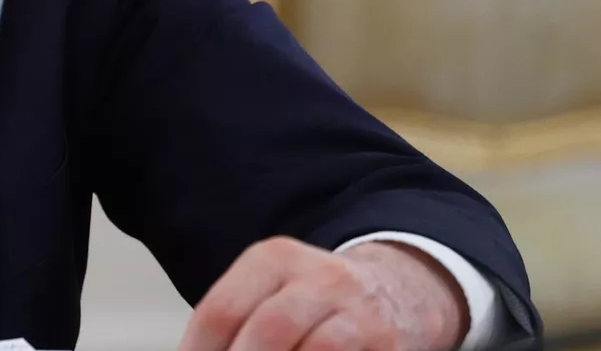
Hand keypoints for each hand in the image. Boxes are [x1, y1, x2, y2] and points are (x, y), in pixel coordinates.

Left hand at [176, 238, 468, 350]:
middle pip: (265, 332)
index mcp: (275, 258)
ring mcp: (358, 311)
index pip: (220, 310)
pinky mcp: (387, 343)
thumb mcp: (273, 289)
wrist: (401, 290)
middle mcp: (319, 277)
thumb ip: (237, 319)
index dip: (199, 350)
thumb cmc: (317, 300)